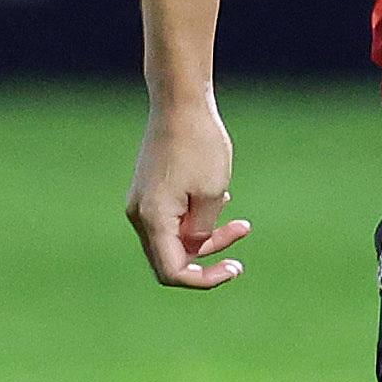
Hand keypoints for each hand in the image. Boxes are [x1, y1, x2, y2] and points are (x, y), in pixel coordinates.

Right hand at [127, 100, 252, 290]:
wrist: (179, 102)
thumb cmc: (199, 145)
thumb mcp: (213, 194)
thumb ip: (203, 230)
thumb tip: (195, 247)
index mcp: (152, 219)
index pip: (173, 272)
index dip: (204, 279)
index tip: (235, 266)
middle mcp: (140, 215)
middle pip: (172, 258)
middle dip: (209, 255)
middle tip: (242, 233)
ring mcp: (142, 202)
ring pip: (174, 239)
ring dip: (207, 235)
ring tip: (240, 220)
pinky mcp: (148, 191)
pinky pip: (171, 220)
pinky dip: (195, 219)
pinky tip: (222, 199)